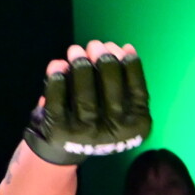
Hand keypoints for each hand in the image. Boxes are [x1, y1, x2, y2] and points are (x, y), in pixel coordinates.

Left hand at [24, 40, 150, 165]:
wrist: (63, 149)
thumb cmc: (96, 119)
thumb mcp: (118, 107)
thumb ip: (121, 81)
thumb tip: (123, 49)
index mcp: (136, 127)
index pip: (138, 95)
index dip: (132, 69)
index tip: (124, 49)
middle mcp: (114, 134)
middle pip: (113, 95)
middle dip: (106, 65)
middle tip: (97, 46)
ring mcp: (86, 134)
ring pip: (85, 99)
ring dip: (81, 69)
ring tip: (76, 51)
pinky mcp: (60, 131)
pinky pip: (57, 102)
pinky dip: (56, 81)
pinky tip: (58, 66)